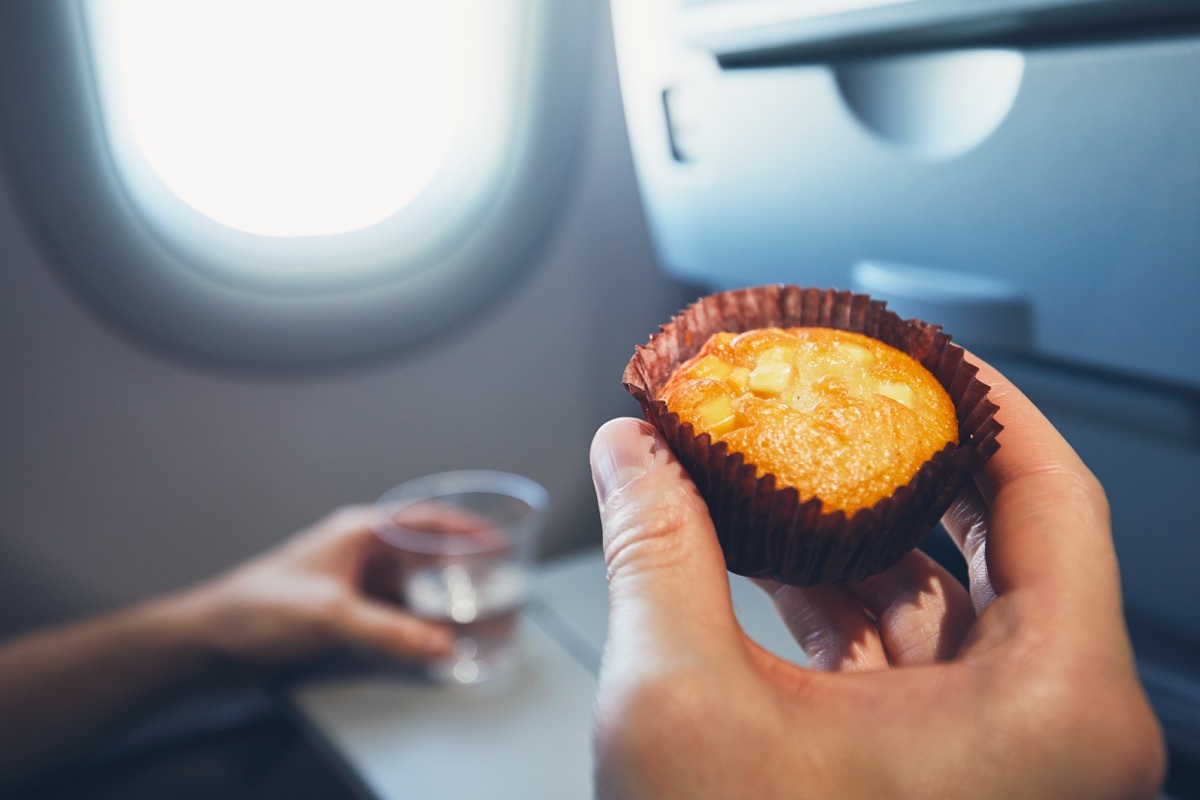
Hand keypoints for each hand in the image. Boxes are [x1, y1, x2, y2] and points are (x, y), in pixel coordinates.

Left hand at [0, 506, 452, 791]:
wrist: (207, 644)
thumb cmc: (254, 610)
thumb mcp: (332, 617)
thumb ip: (392, 633)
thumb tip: (442, 645)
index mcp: (359, 532)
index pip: (426, 518)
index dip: (466, 528)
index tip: (498, 539)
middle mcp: (358, 552)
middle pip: (423, 554)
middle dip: (458, 570)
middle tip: (493, 586)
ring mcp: (350, 584)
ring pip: (408, 588)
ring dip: (436, 603)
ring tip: (468, 618)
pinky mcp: (341, 615)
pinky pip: (390, 616)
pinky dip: (413, 627)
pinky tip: (427, 643)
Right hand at [588, 357, 1165, 798]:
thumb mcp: (681, 704)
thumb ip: (656, 551)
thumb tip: (628, 453)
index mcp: (1052, 704)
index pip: (1049, 489)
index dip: (977, 397)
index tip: (918, 347)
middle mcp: (1057, 731)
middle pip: (1001, 537)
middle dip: (904, 459)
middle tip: (842, 393)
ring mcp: (1009, 761)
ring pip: (952, 601)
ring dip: (864, 531)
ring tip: (789, 466)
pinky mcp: (955, 783)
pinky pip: (920, 659)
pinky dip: (853, 602)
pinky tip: (778, 557)